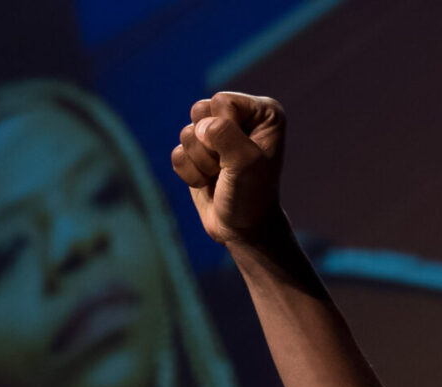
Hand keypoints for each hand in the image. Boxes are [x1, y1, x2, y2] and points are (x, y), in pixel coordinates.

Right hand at [172, 92, 286, 249]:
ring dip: (200, 162)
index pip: (222, 102)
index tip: (243, 156)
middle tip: (228, 167)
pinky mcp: (198, 152)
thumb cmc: (252, 195)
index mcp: (264, 112)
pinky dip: (190, 173)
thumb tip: (200, 127)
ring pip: (186, 133)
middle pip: (200, 111)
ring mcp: (218, 134)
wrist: (244, 230)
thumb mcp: (246, 163)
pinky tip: (208, 183)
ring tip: (221, 176)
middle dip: (208, 146)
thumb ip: (225, 134)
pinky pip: (177, 152)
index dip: (224, 130)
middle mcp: (241, 117)